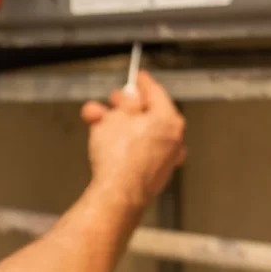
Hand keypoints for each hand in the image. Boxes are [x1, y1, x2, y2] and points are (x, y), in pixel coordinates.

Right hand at [80, 71, 186, 213]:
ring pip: (140, 132)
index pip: (156, 92)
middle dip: (125, 106)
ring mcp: (165, 159)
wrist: (117, 194)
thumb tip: (129, 100)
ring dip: (118, 125)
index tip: (138, 77)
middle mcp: (173, 139)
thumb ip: (124, 103)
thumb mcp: (115, 116)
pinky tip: (105, 142)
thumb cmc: (119, 157)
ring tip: (97, 123)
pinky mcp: (154, 174)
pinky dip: (124, 143)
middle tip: (112, 102)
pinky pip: (138, 150)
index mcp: (168, 120)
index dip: (142, 82)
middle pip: (148, 113)